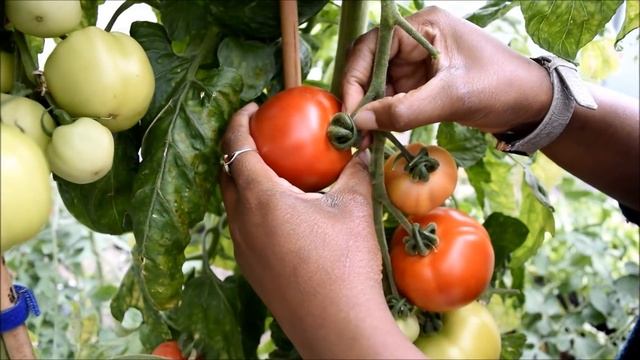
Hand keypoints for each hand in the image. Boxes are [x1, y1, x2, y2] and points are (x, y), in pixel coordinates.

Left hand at [220, 103, 423, 358]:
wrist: (336, 324)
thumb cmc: (345, 262)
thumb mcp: (353, 208)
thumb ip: (354, 171)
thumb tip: (361, 146)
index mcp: (260, 198)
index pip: (236, 147)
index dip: (239, 122)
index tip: (251, 108)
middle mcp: (241, 221)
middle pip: (226, 174)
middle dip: (237, 148)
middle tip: (262, 136)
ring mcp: (242, 248)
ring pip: (232, 203)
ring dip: (243, 181)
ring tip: (272, 172)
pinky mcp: (250, 268)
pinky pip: (241, 227)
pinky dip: (251, 208)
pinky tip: (280, 213)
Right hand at [342, 6, 551, 134]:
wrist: (532, 104)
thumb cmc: (500, 87)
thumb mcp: (452, 98)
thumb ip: (404, 110)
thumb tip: (361, 123)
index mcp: (423, 27)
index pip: (373, 47)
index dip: (356, 78)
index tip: (351, 112)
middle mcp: (416, 41)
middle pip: (371, 67)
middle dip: (361, 100)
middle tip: (354, 133)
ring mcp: (418, 63)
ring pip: (380, 86)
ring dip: (371, 114)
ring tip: (365, 142)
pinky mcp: (423, 83)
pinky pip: (394, 99)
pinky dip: (386, 118)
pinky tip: (380, 137)